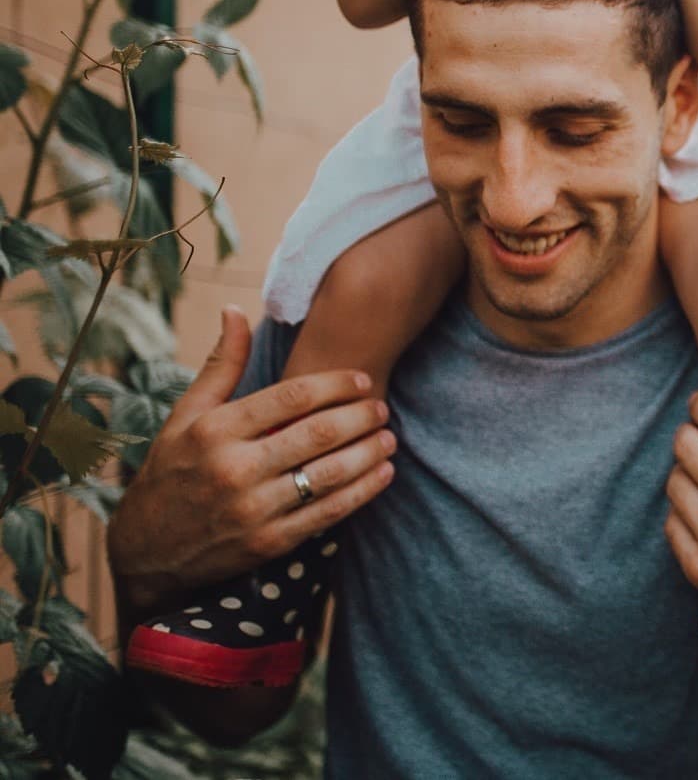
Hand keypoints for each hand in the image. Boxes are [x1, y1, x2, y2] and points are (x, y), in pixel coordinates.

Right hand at [107, 307, 397, 618]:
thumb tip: (234, 309)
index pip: (291, 397)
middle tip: (382, 407)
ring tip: (389, 438)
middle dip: (360, 417)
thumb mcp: (185, 415)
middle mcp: (233, 468)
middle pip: (317, 433)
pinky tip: (382, 474)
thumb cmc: (171, 470)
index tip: (362, 380)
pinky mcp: (268, 543)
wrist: (146, 551)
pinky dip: (362, 492)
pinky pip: (327, 514)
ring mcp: (252, 509)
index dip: (336, 385)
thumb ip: (220, 365)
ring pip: (329, 474)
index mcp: (215, 430)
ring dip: (369, 453)